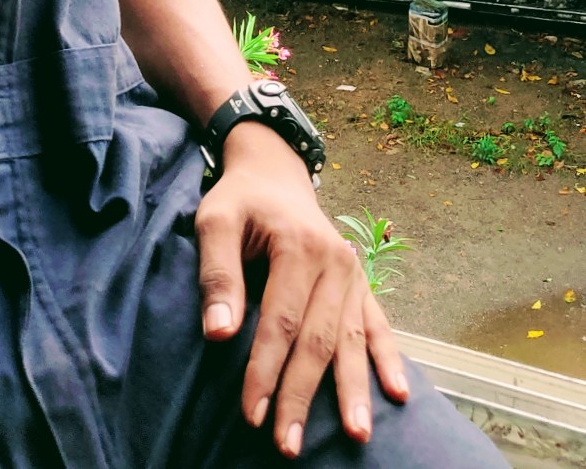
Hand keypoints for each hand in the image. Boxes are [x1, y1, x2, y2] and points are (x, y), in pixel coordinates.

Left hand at [195, 121, 408, 457]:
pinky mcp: (360, 282)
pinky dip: (387, 358)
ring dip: (353, 390)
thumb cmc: (239, 200)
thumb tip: (219, 335)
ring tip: (356, 434)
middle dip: (302, 394)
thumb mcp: (216, 220)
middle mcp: (335, 262)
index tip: (252, 412)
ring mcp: (352, 273)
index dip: (265, 369)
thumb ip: (217, 274)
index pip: (280, 321)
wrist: (274, 172)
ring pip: (352, 340)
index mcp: (299, 246)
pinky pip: (378, 323)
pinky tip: (398, 392)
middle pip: (318, 339)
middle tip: (288, 444)